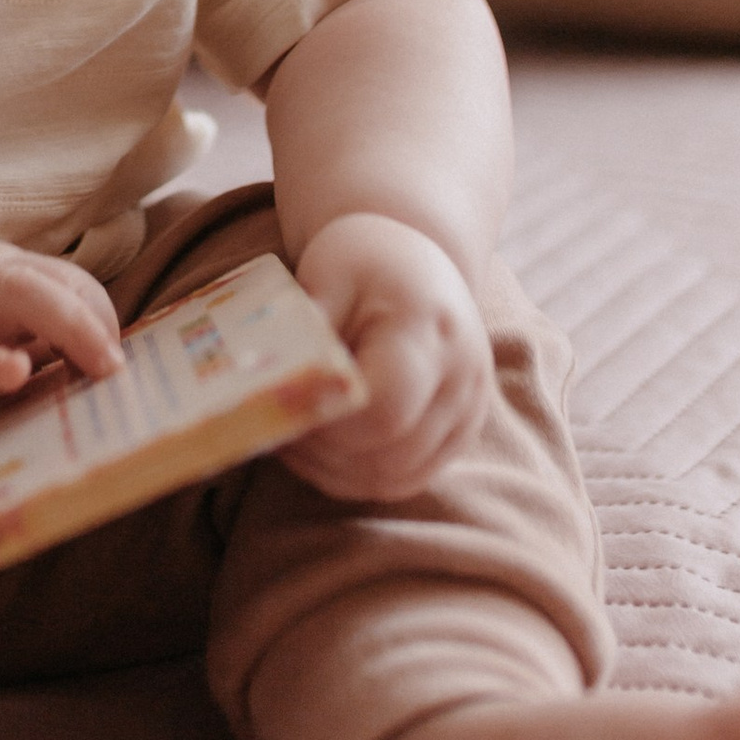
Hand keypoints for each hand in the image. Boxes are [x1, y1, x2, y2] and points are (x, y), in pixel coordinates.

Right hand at [0, 233, 123, 415]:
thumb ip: (17, 324)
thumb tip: (85, 357)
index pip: (63, 279)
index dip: (97, 314)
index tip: (116, 358)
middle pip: (47, 280)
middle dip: (92, 317)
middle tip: (118, 366)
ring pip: (13, 295)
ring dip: (66, 323)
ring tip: (98, 361)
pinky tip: (12, 372)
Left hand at [282, 212, 493, 502]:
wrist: (417, 260)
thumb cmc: (365, 259)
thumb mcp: (328, 274)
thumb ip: (306, 332)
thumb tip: (272, 385)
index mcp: (429, 329)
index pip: (384, 408)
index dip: (328, 423)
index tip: (280, 407)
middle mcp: (462, 378)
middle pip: (388, 453)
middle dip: (322, 452)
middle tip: (271, 428)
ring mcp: (467, 411)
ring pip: (395, 477)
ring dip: (335, 470)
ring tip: (290, 438)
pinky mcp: (459, 434)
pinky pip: (404, 479)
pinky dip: (356, 476)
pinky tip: (319, 451)